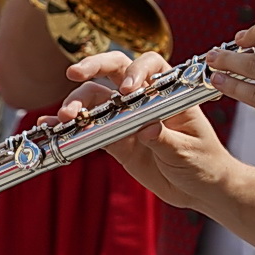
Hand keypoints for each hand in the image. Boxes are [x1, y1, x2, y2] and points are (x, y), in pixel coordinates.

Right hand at [56, 50, 243, 212]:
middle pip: (116, 70)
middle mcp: (145, 100)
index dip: (137, 71)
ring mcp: (127, 119)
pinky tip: (50, 125)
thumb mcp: (188, 152)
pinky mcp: (115, 140)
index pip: (152, 66)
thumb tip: (145, 127)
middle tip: (74, 72)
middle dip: (94, 66)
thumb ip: (165, 139)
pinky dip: (68, 126)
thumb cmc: (204, 162)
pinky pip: (89, 129)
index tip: (127, 90)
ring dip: (77, 102)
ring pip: (96, 99)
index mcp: (170, 94)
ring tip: (65, 116)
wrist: (201, 189)